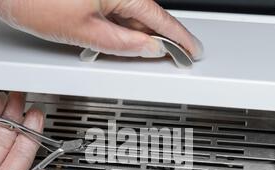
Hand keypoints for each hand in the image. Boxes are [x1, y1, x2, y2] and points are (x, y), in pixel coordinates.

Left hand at [0, 0, 202, 58]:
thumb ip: (121, 43)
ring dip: (141, 33)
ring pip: (131, 12)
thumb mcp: (82, 31)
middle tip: (178, 55)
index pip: (159, 18)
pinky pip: (116, 8)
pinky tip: (123, 38)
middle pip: (147, 13)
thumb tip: (147, 49)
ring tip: (150, 53)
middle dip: (162, 36)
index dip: (179, 37)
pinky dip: (123, 25)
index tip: (192, 50)